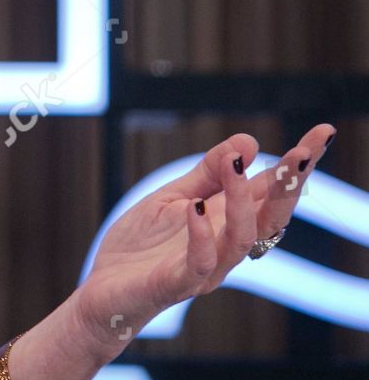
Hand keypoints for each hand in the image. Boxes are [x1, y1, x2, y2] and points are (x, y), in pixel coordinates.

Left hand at [72, 123, 335, 353]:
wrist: (102, 290)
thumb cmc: (141, 245)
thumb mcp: (171, 197)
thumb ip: (206, 174)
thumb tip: (247, 142)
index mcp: (227, 221)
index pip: (270, 189)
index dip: (297, 164)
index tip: (322, 132)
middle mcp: (226, 245)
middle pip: (271, 215)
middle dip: (290, 184)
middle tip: (303, 152)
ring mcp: (206, 267)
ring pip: (241, 238)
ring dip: (242, 200)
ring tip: (236, 164)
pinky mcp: (177, 283)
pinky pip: (200, 262)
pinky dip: (202, 235)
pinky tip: (197, 208)